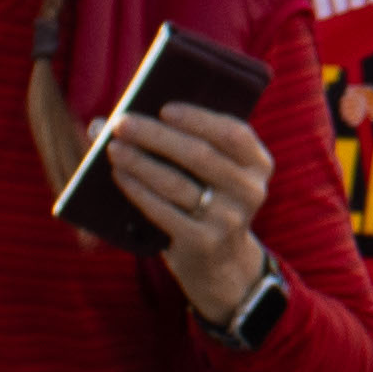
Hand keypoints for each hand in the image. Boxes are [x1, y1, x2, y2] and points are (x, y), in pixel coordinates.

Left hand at [94, 95, 278, 330]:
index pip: (233, 133)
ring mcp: (228, 218)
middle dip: (156, 135)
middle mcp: (250, 190)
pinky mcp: (203, 241)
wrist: (219, 263)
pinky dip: (138, 190)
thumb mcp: (216, 175)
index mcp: (258, 165)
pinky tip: (120, 176)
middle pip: (199, 154)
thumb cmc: (207, 202)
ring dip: (140, 161)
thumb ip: (185, 144)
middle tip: (122, 123)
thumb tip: (115, 120)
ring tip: (113, 148)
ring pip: (176, 182)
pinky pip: (162, 210)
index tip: (163, 108)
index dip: (198, 118)